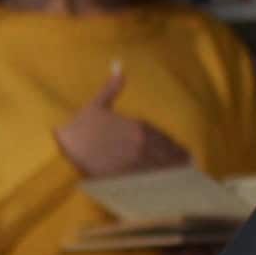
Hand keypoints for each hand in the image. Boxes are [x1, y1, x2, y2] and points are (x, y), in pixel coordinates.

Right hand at [54, 64, 188, 178]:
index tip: (184, 154)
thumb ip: (111, 88)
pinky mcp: (126, 176)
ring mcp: (134, 161)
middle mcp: (141, 144)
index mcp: (138, 127)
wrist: (67, 143)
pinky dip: (158, 184)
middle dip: (178, 161)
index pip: (164, 139)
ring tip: (182, 178)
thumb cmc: (81, 124)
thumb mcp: (97, 103)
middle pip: (166, 155)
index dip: (175, 148)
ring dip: (173, 173)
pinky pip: (147, 181)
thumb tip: (118, 67)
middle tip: (188, 167)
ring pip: (160, 169)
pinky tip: (164, 187)